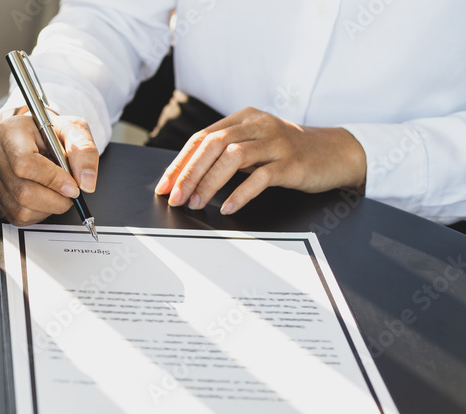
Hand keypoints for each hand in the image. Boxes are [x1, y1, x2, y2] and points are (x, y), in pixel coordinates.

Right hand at [0, 111, 97, 224]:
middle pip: (22, 192)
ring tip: (56, 193)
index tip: (72, 187)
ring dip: (47, 209)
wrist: (30, 135)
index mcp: (10, 132)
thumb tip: (86, 183)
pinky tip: (42, 199)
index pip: (25, 163)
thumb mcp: (72, 129)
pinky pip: (14, 217)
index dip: (52, 180)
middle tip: (70, 194)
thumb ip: (84, 152)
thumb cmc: (48, 131)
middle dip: (55, 200)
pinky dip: (36, 214)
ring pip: (19, 209)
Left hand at [154, 107, 366, 214]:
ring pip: (233, 157)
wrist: (335, 152)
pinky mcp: (292, 163)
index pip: (201, 138)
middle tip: (175, 198)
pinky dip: (240, 193)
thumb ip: (225, 154)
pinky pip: (261, 177)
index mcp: (243, 118)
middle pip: (213, 145)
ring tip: (196, 202)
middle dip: (189, 173)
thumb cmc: (288, 152)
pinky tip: (228, 207)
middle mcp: (258, 125)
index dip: (179, 163)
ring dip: (209, 182)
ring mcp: (276, 142)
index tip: (164, 186)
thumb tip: (186, 177)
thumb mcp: (253, 145)